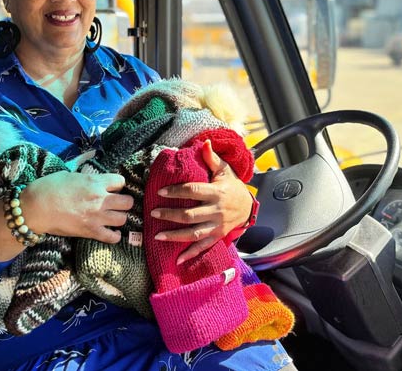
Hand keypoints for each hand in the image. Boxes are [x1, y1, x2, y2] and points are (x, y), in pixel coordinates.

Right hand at [22, 170, 132, 243]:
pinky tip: (111, 232)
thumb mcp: (70, 175)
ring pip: (123, 219)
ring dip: (119, 218)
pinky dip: (114, 236)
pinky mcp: (90, 232)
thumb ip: (87, 179)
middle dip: (124, 202)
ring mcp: (97, 216)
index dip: (118, 185)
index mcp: (95, 182)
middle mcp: (100, 199)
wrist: (36, 207)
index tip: (113, 188)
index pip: (121, 181)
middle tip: (117, 204)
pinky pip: (113, 237)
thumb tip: (93, 181)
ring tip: (113, 217)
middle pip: (128, 202)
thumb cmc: (49, 187)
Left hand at [150, 140, 253, 263]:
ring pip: (194, 233)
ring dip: (175, 236)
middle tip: (153, 213)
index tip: (160, 192)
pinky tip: (177, 260)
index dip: (176, 192)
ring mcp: (217, 226)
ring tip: (157, 236)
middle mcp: (216, 211)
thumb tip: (204, 142)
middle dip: (170, 215)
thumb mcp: (225, 171)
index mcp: (216, 193)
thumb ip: (212, 158)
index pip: (193, 191)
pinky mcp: (217, 236)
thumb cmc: (232, 186)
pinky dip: (190, 254)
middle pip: (190, 215)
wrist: (249, 207)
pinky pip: (202, 247)